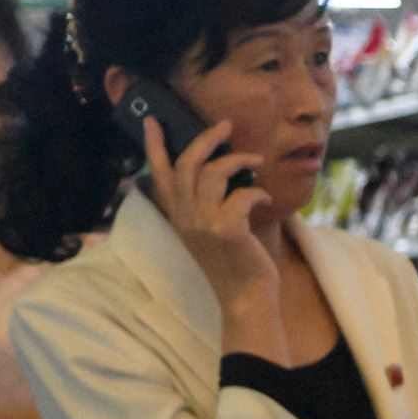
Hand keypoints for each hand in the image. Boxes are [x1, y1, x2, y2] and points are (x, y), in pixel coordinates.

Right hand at [138, 110, 277, 308]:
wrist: (245, 298)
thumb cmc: (234, 261)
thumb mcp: (209, 230)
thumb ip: (204, 204)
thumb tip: (218, 168)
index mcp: (178, 216)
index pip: (159, 175)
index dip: (154, 146)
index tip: (152, 120)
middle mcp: (185, 218)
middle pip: (187, 164)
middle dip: (206, 139)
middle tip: (226, 125)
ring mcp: (204, 224)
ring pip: (213, 173)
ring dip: (239, 159)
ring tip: (257, 160)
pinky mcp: (227, 230)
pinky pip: (241, 194)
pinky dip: (257, 191)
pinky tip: (265, 199)